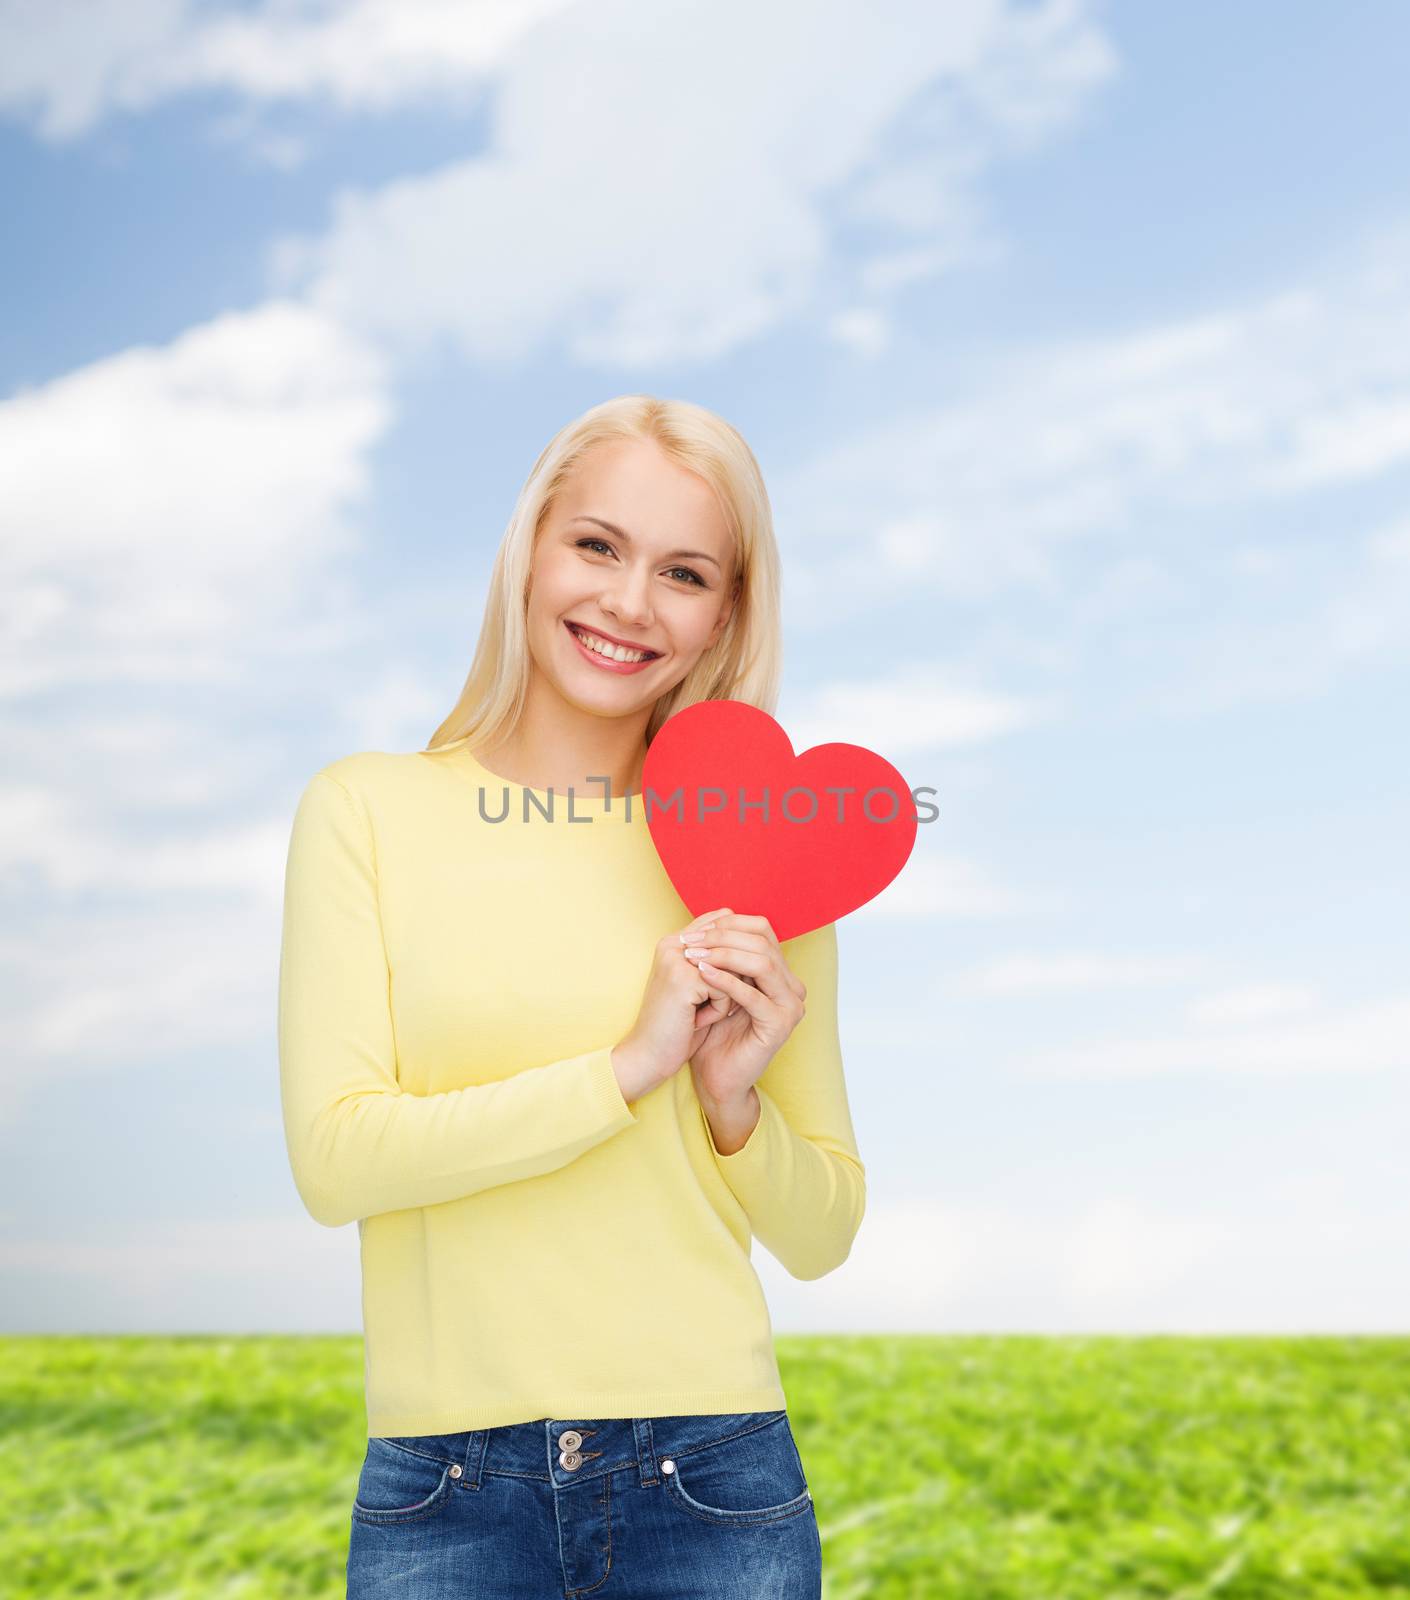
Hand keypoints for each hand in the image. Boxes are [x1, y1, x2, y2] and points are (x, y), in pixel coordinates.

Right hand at [612, 906, 741, 1099]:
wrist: (648, 1056)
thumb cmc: (676, 1023)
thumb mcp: (697, 986)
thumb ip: (717, 961)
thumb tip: (761, 946)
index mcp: (673, 941)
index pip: (720, 925)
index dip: (733, 956)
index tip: (728, 982)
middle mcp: (672, 944)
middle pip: (730, 948)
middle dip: (731, 979)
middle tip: (709, 1003)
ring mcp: (676, 960)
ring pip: (730, 970)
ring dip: (724, 996)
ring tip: (699, 1012)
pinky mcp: (684, 980)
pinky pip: (725, 990)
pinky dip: (718, 1010)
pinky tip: (695, 1022)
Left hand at [679, 913, 806, 1109]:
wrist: (715, 1076)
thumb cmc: (713, 1030)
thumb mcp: (719, 983)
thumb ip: (726, 954)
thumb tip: (718, 912)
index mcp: (781, 973)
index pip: (762, 930)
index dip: (728, 925)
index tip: (694, 930)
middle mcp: (793, 986)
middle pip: (763, 943)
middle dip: (723, 937)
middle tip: (691, 940)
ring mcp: (791, 1006)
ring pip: (762, 963)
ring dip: (724, 955)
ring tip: (694, 954)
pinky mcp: (780, 1024)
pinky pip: (752, 995)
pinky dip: (726, 981)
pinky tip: (702, 973)